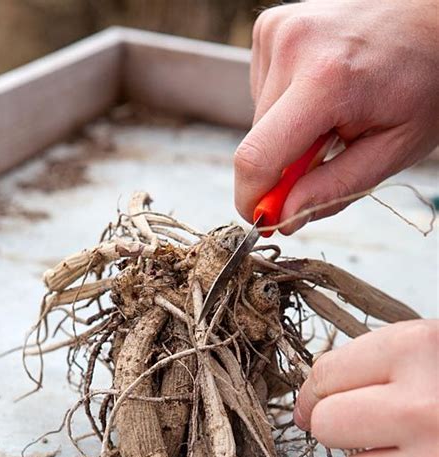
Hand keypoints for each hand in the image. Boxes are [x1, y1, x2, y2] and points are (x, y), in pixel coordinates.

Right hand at [235, 0, 438, 231]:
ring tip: (332, 114)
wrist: (431, 21)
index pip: (257, 158)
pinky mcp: (271, 27)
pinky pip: (261, 91)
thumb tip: (286, 217)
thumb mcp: (393, 150)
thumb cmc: (423, 82)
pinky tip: (319, 91)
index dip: (252, 199)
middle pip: (256, 143)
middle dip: (282, 167)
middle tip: (324, 160)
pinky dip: (285, 105)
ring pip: (257, 120)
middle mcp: (294, 47)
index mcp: (326, 80)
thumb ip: (335, 189)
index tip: (263, 219)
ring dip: (285, 133)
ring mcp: (279, 31)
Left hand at [293, 320, 438, 456]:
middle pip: (327, 426)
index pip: (326, 375)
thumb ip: (383, 363)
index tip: (325, 400)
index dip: (322, 391)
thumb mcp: (438, 351)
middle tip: (383, 428)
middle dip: (346, 429)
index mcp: (419, 350)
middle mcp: (424, 409)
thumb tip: (310, 400)